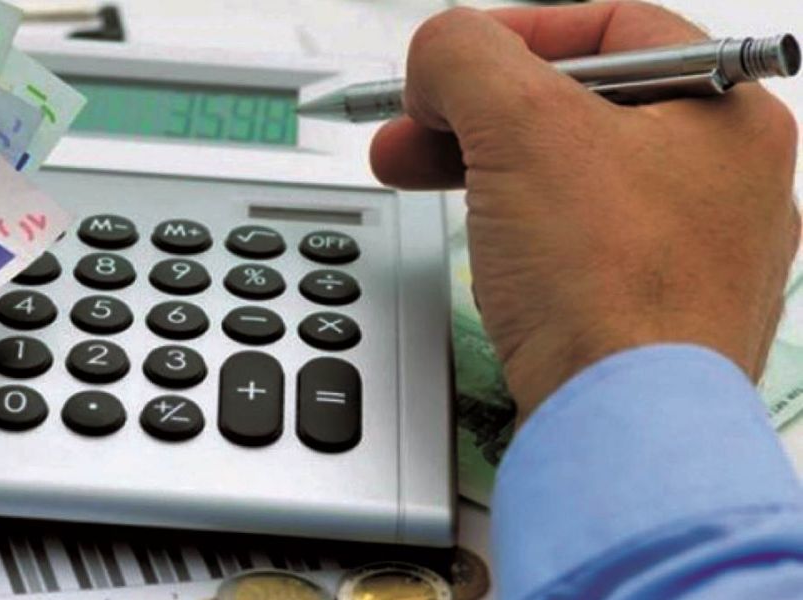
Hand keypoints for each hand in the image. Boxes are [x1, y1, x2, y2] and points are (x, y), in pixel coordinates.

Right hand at [370, 2, 799, 417]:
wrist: (625, 426)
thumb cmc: (612, 288)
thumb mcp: (520, 125)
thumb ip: (465, 56)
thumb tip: (440, 55)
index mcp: (729, 114)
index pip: (611, 29)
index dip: (516, 33)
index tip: (452, 62)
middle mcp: (724, 182)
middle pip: (579, 107)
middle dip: (476, 110)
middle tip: (416, 125)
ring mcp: (693, 252)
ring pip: (572, 176)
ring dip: (482, 164)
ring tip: (415, 173)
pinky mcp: (652, 309)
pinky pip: (577, 242)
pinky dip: (516, 227)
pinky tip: (478, 240)